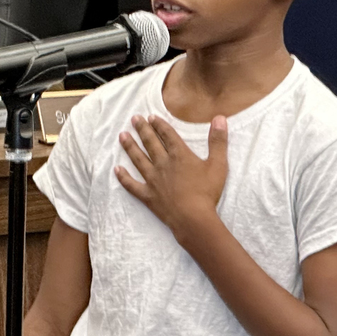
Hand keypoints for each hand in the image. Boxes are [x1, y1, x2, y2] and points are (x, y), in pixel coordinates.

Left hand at [115, 114, 227, 238]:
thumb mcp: (218, 164)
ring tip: (122, 136)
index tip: (150, 116)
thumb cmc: (207, 192)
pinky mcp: (148, 196)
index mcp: (179, 155)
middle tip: (134, 119)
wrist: (193, 219)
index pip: (167, 135)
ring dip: (130, 147)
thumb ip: (218, 140)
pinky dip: (123, 177)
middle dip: (142, 130)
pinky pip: (132, 185)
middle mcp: (163, 164)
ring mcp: (153, 180)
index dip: (159, 124)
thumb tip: (220, 118)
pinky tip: (116, 170)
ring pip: (138, 160)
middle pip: (150, 143)